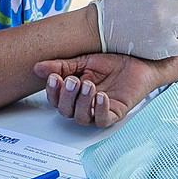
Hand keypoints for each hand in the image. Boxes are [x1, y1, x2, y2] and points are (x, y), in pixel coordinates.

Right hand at [33, 54, 161, 127]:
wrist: (138, 59)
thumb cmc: (113, 62)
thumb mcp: (84, 61)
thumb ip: (63, 66)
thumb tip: (38, 68)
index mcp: (74, 93)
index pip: (56, 99)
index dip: (53, 91)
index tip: (54, 77)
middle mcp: (84, 105)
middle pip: (66, 111)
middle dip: (67, 96)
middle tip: (73, 81)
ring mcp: (99, 110)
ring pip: (82, 117)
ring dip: (82, 102)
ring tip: (88, 85)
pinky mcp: (115, 113)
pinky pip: (103, 119)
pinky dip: (100, 110)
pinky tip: (101, 96)